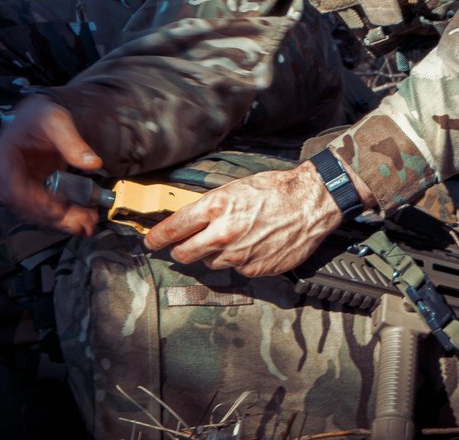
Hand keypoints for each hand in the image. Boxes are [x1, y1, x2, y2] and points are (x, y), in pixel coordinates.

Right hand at [0, 96, 101, 234]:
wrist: (37, 115)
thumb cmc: (40, 115)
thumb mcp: (57, 122)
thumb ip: (73, 143)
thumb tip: (92, 163)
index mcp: (2, 157)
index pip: (13, 189)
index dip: (36, 202)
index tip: (60, 208)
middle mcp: (2, 176)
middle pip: (24, 206)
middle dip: (55, 216)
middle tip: (82, 220)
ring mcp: (14, 187)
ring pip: (34, 213)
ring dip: (61, 221)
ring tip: (87, 221)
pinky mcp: (27, 192)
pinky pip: (41, 210)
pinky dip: (61, 216)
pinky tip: (81, 217)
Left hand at [144, 161, 343, 277]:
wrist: (309, 205)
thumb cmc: (275, 190)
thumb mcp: (236, 188)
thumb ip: (211, 206)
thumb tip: (190, 219)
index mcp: (216, 207)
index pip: (174, 228)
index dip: (157, 237)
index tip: (150, 241)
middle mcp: (223, 233)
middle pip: (184, 253)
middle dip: (179, 250)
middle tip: (181, 246)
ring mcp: (238, 255)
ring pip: (210, 262)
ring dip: (213, 254)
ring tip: (233, 238)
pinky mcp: (254, 270)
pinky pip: (235, 270)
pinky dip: (238, 260)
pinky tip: (252, 245)